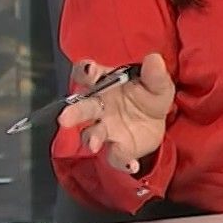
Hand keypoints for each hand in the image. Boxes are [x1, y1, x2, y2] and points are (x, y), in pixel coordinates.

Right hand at [58, 53, 174, 172]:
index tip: (89, 71)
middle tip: (65, 118)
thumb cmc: (149, 96)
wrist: (157, 122)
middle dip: (73, 112)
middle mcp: (99, 106)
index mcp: (106, 83)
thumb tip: (154, 59)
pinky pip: (114, 156)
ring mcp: (105, 128)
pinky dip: (121, 160)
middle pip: (82, 107)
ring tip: (94, 144)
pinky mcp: (116, 148)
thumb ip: (155, 74)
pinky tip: (131, 163)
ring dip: (91, 138)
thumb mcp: (158, 84)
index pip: (86, 74)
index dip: (84, 71)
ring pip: (90, 133)